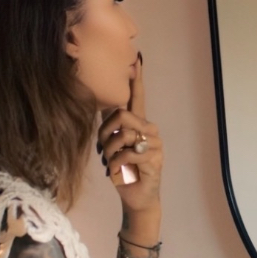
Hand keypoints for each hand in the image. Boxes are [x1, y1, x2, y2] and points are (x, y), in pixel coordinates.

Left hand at [98, 54, 162, 215]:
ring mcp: (155, 144)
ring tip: (111, 164)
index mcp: (140, 124)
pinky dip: (116, 166)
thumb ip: (110, 128)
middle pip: (122, 114)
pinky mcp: (154, 159)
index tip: (135, 59)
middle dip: (105, 133)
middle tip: (102, 151)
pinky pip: (127, 154)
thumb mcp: (113, 147)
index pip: (137, 97)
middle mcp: (150, 130)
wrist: (136, 198)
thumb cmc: (124, 171)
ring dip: (110, 152)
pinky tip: (117, 174)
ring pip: (123, 135)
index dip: (136, 79)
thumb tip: (103, 107)